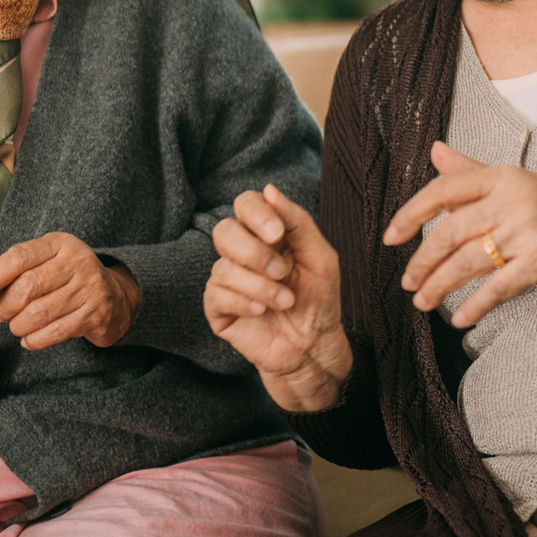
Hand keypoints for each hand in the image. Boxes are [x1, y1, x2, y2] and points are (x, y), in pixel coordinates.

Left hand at [0, 233, 138, 348]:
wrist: (116, 296)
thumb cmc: (68, 279)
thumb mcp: (47, 262)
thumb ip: (16, 271)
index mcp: (60, 244)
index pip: (19, 256)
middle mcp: (78, 262)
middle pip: (27, 286)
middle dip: (5, 307)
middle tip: (2, 314)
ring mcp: (90, 288)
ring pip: (39, 313)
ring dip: (19, 326)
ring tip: (17, 326)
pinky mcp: (96, 314)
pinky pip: (55, 332)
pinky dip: (35, 340)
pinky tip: (29, 339)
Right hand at [206, 185, 352, 412]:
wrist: (314, 345)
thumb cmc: (319, 298)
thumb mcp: (320, 256)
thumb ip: (298, 222)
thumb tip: (269, 190)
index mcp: (266, 234)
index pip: (245, 204)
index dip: (257, 214)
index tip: (277, 234)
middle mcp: (242, 252)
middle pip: (224, 231)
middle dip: (255, 252)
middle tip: (282, 271)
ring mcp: (227, 279)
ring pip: (223, 267)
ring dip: (260, 285)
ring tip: (285, 301)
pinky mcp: (217, 308)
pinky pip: (216, 294)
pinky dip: (243, 301)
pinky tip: (262, 311)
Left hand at [385, 142, 536, 327]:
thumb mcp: (519, 181)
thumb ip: (472, 171)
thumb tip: (433, 150)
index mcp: (503, 176)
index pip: (443, 190)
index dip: (411, 215)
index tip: (391, 237)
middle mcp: (512, 200)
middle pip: (450, 231)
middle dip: (422, 260)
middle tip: (407, 281)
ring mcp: (527, 231)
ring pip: (468, 262)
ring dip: (440, 286)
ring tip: (423, 302)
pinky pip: (496, 288)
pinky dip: (474, 306)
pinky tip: (460, 318)